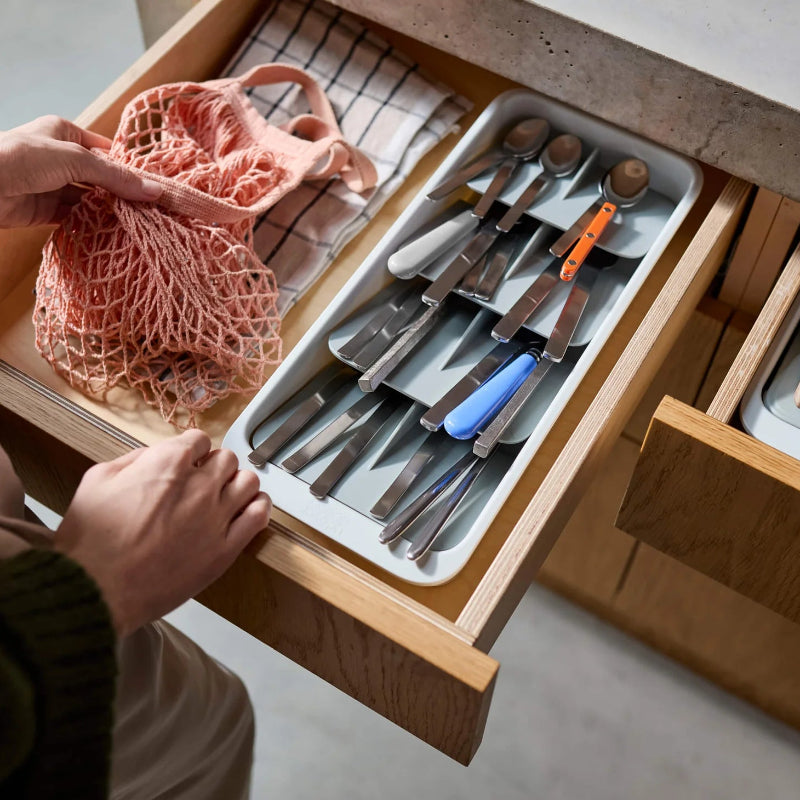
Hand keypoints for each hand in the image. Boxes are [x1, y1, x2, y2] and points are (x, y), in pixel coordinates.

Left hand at [0, 115, 161, 227]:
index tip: (154, 187)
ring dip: (108, 212)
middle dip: (122, 194)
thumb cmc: (20, 158)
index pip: (106, 151)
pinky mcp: (44, 210)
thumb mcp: (75, 160)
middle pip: (100, 178)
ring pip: (89, 199)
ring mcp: (51, 185)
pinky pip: (74, 218)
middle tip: (151, 211)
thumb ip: (115, 177)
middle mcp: (59, 158)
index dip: (129, 168)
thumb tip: (154, 190)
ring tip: (137, 224)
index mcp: (64, 133)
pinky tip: (111, 233)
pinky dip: (91, 225)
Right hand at [54, 430, 270, 636]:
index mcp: (168, 463)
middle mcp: (198, 486)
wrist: (96, 590)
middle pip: (226, 459)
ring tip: (225, 495)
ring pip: (249, 482)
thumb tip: (152, 457)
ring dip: (238, 484)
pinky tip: (246, 511)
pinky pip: (259, 516)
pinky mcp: (225, 549)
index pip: (198, 440)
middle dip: (214, 466)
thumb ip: (132, 460)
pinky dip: (257, 508)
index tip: (187, 462)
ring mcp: (216, 517)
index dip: (191, 451)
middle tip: (202, 481)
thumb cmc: (92, 542)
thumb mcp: (97, 480)